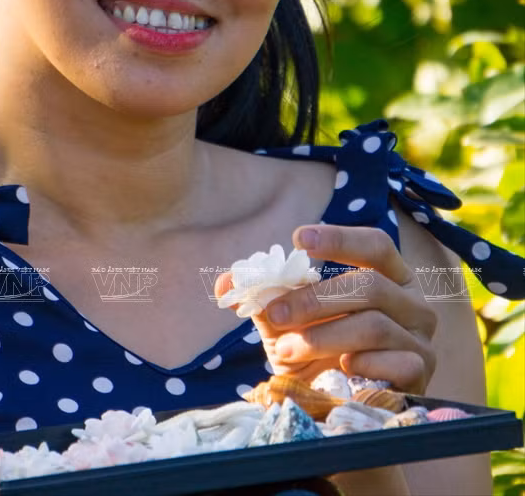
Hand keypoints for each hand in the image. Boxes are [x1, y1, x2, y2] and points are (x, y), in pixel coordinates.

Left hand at [215, 224, 436, 393]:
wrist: (338, 410)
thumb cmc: (317, 352)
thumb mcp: (289, 321)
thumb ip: (265, 297)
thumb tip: (227, 282)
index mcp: (389, 276)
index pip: (375, 245)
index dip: (340, 239)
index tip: (298, 240)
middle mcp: (413, 303)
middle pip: (368, 285)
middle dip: (314, 299)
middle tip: (276, 313)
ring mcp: (421, 339)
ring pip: (374, 325)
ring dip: (323, 337)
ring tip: (288, 349)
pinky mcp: (422, 374)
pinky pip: (394, 363)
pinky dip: (360, 364)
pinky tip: (340, 371)